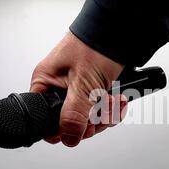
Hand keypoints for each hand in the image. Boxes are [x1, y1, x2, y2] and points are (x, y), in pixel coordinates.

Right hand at [30, 32, 127, 146]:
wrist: (121, 29)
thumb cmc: (96, 45)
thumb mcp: (84, 84)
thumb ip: (74, 114)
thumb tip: (68, 138)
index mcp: (47, 83)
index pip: (48, 119)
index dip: (66, 128)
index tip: (83, 127)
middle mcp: (60, 87)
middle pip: (72, 122)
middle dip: (93, 120)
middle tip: (103, 109)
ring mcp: (79, 88)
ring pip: (89, 118)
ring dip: (106, 113)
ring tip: (114, 99)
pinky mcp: (95, 88)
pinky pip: (101, 109)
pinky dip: (113, 107)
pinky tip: (119, 98)